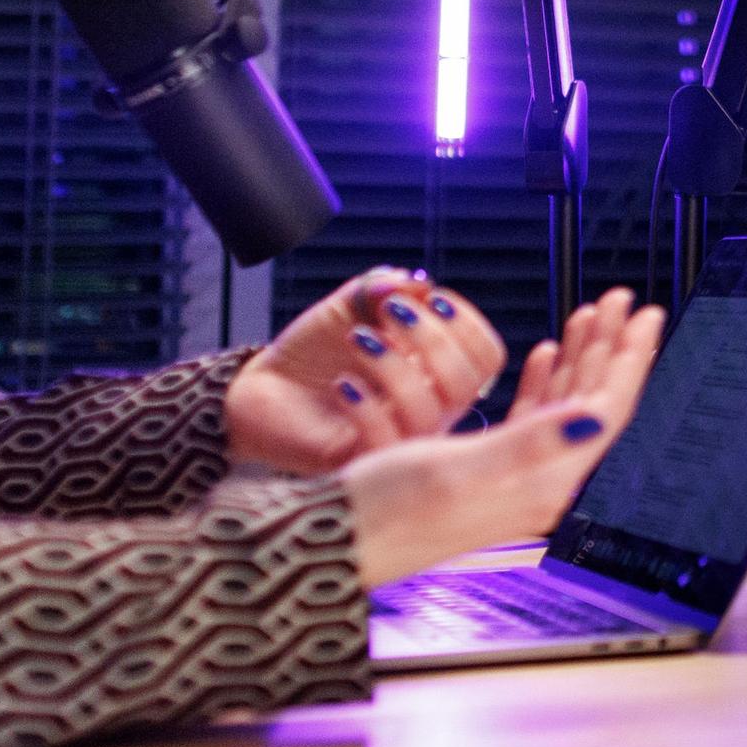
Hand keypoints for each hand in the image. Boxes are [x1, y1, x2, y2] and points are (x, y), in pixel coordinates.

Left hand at [227, 268, 509, 474]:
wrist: (260, 391)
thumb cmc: (313, 352)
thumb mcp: (349, 307)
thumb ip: (382, 288)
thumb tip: (418, 283)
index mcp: (437, 373)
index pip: (487, 357)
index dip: (468, 324)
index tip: (432, 298)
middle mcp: (429, 409)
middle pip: (468, 382)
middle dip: (433, 337)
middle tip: (389, 311)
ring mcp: (399, 440)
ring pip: (429, 414)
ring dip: (395, 366)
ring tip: (357, 339)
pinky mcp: (362, 463)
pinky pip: (386, 445)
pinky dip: (368, 407)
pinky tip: (343, 384)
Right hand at [344, 288, 667, 583]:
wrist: (332, 544)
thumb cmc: (383, 513)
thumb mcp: (458, 471)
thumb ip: (532, 443)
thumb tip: (595, 422)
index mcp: (540, 482)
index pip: (604, 409)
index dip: (629, 357)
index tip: (646, 313)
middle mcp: (536, 482)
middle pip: (591, 401)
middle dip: (610, 346)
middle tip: (624, 300)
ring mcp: (513, 477)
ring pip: (564, 404)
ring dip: (580, 356)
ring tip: (593, 314)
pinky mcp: (485, 471)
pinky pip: (531, 416)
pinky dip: (544, 380)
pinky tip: (546, 354)